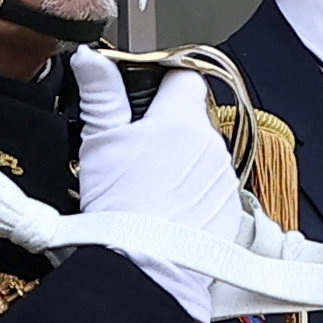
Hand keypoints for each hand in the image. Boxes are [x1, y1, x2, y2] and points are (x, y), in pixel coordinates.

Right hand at [70, 50, 239, 318]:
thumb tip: (91, 57)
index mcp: (181, 119)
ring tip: (148, 186)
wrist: (147, 265)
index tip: (144, 95)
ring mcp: (224, 177)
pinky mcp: (231, 208)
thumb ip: (101, 94)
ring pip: (203, 154)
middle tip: (135, 150)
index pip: (185, 76)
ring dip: (182, 161)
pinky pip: (213, 188)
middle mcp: (211, 143)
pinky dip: (193, 192)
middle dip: (167, 127)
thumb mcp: (100, 141)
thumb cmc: (120, 205)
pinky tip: (166, 208)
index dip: (163, 80)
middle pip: (192, 118)